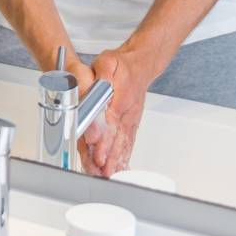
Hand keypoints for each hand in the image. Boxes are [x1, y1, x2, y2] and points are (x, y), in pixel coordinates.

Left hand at [79, 48, 155, 176]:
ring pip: (122, 143)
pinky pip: (128, 143)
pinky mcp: (131, 124)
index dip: (102, 134)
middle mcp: (127, 112)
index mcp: (121, 97)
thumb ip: (101, 74)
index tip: (96, 148)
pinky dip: (123, 157)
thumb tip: (94, 86)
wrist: (141, 65)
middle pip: (116, 136)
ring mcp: (130, 120)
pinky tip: (118, 168)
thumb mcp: (108, 62)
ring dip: (115, 159)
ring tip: (107, 174)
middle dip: (107, 154)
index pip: (110, 119)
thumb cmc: (123, 65)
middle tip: (100, 168)